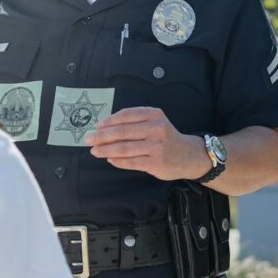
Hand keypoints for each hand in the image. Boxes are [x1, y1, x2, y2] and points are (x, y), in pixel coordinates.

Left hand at [85, 107, 210, 180]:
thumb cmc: (166, 138)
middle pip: (122, 132)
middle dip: (102, 136)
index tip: (96, 126)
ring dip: (106, 149)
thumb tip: (105, 128)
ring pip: (124, 148)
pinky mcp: (155, 162)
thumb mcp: (155, 123)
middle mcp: (156, 129)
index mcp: (154, 115)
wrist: (189, 155)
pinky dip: (118, 160)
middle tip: (88, 139)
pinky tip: (109, 159)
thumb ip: (135, 123)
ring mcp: (156, 146)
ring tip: (95, 151)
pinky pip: (131, 162)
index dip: (108, 121)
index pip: (126, 116)